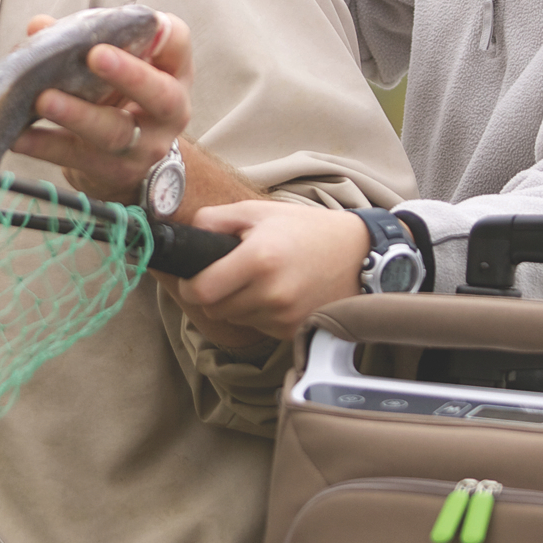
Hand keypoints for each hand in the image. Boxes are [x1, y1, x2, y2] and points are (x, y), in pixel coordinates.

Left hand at [10, 11, 191, 206]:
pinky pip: (75, 157)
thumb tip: (39, 26)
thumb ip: (83, 40)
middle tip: (93, 55)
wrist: (129, 157)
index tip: (146, 22)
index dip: (164, 36)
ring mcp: (143, 148)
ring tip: (43, 99)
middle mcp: (168, 113)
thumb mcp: (116, 65)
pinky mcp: (112, 171)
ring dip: (76, 114)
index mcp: (172, 74)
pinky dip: (43, 145)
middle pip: (159, 96)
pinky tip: (18, 135)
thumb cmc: (121, 95)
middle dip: (128, 75)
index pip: (177, 46)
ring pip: (114, 133)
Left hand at [169, 199, 371, 343]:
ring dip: (237, 304)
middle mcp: (271, 293)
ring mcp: (284, 316)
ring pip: (235, 319)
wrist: (358, 254)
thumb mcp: (257, 211)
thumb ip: (214, 220)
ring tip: (259, 280)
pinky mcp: (294, 330)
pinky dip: (258, 313)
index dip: (190, 284)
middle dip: (214, 293)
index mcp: (258, 259)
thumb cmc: (305, 229)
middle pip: (214, 309)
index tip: (195, 276)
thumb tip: (185, 235)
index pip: (200, 291)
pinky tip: (276, 293)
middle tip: (230, 273)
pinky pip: (258, 327)